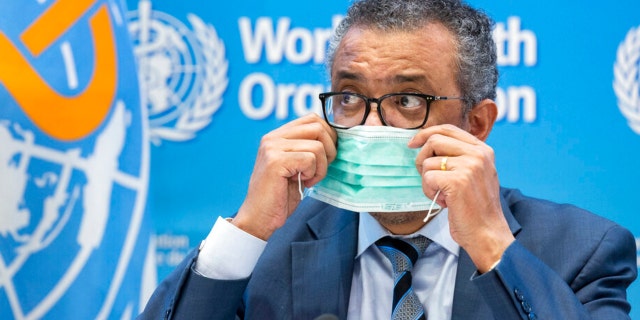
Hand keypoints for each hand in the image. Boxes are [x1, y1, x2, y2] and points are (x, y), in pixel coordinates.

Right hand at [234, 114, 336, 240]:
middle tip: (321, 169)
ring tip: (309, 179)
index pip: (312, 118)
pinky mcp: (276, 161)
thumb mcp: (295, 166)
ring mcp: (273, 148)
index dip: (329, 135)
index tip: (327, 156)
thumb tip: (334, 137)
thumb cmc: (279, 195)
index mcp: (277, 136)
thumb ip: (306, 148)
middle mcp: (272, 137)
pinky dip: (313, 174)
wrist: (259, 217)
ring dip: (321, 167)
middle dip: (330, 149)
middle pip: (318, 127)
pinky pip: (310, 159)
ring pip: (317, 146)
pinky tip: (303, 182)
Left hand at [409, 124, 513, 272]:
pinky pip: (427, 178)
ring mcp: (469, 166)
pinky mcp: (457, 181)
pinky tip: (443, 202)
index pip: (448, 129)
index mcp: (483, 150)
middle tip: (426, 176)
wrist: (487, 233)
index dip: (426, 133)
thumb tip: (427, 143)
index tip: (413, 143)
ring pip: (428, 162)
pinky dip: (429, 192)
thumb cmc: (476, 208)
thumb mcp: (474, 174)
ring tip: (442, 195)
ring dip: (427, 181)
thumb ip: (459, 157)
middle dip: (422, 158)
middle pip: (434, 140)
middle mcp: (478, 154)